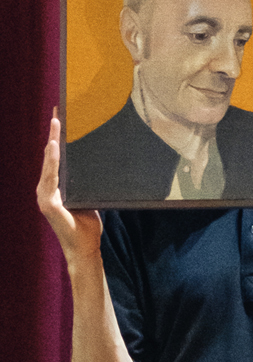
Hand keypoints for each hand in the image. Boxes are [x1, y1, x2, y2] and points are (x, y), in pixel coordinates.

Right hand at [36, 109, 102, 264]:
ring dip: (52, 142)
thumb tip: (98, 169)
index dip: (57, 139)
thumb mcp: (88, 199)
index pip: (56, 159)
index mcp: (55, 188)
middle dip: (54, 134)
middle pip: (50, 156)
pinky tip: (54, 147)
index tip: (61, 119)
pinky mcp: (47, 202)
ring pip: (49, 163)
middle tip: (58, 113)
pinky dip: (52, 161)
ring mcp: (44, 195)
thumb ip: (86, 186)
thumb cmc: (87, 226)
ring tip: (56, 123)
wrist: (84, 249)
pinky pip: (51, 177)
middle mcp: (46, 189)